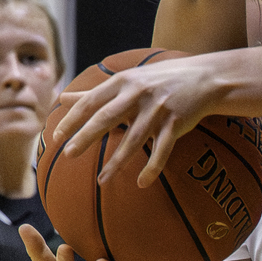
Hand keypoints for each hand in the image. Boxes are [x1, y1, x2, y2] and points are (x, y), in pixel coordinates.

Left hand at [49, 50, 228, 186]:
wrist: (205, 77)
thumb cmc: (159, 80)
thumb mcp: (127, 81)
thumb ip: (95, 92)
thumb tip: (63, 97)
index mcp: (122, 82)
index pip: (91, 101)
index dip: (73, 119)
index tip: (57, 136)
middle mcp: (138, 93)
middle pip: (107, 117)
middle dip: (86, 136)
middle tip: (69, 155)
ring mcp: (158, 109)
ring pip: (134, 139)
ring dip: (117, 161)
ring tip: (102, 180)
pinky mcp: (177, 122)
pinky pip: (162, 150)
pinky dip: (152, 167)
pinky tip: (141, 183)